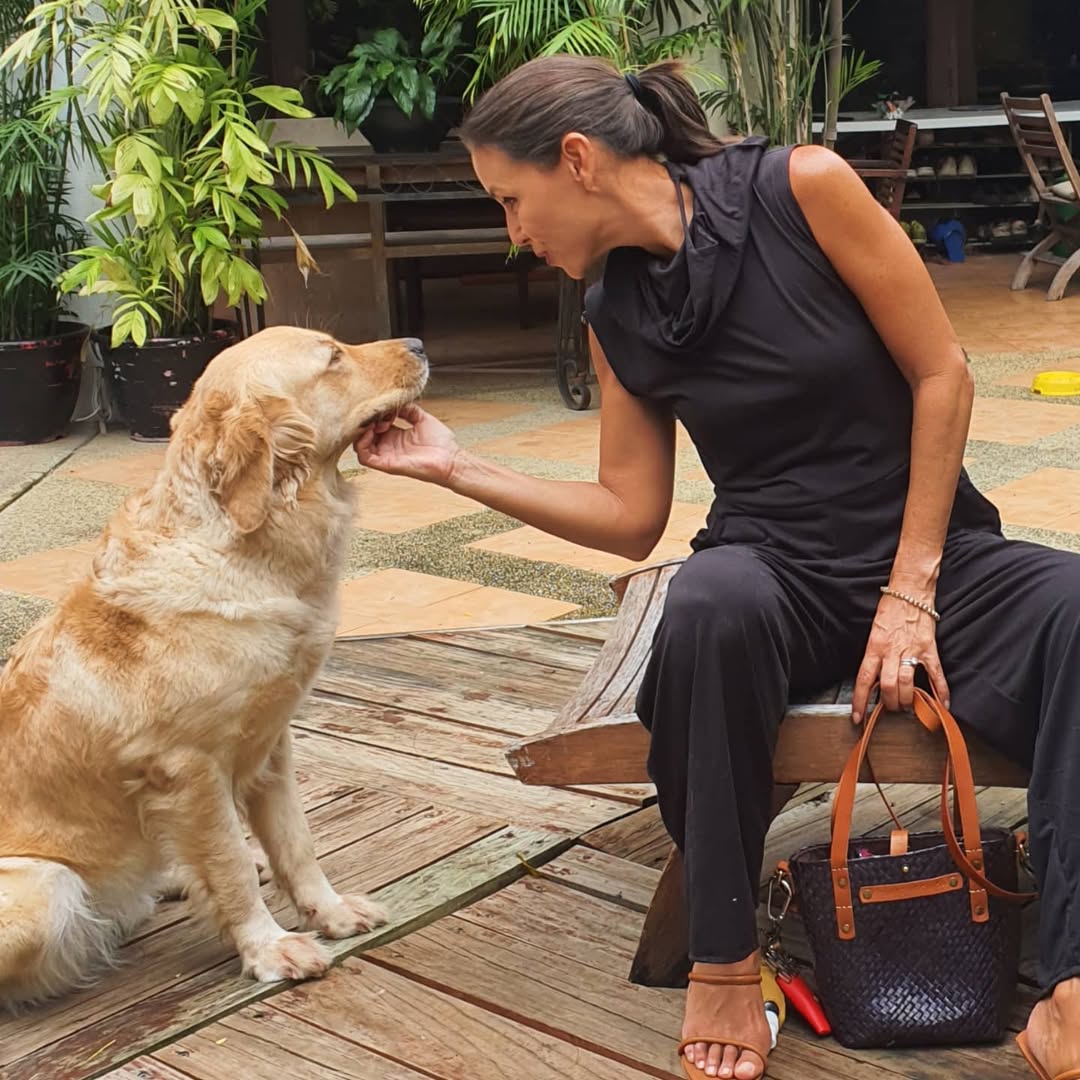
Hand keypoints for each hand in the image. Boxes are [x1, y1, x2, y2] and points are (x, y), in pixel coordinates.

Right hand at [353, 403, 459, 485]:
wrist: (451, 459)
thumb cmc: (442, 443)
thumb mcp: (421, 418)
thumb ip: (408, 409)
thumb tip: (396, 401)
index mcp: (396, 435)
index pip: (374, 424)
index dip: (375, 413)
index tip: (384, 406)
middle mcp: (389, 446)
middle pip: (364, 434)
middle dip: (366, 421)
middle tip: (377, 414)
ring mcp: (387, 455)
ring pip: (360, 446)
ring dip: (362, 431)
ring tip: (374, 423)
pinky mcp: (387, 464)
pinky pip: (365, 458)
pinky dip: (362, 444)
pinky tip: (372, 431)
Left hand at [851, 593, 949, 723]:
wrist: (910, 590)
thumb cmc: (889, 610)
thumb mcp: (873, 632)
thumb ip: (874, 655)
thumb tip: (873, 680)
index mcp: (874, 646)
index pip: (864, 679)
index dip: (860, 701)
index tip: (857, 717)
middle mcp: (892, 650)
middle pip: (888, 685)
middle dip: (889, 703)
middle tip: (890, 708)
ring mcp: (912, 650)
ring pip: (908, 683)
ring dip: (907, 699)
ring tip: (907, 705)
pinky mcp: (930, 648)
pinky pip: (936, 674)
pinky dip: (940, 691)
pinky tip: (942, 705)